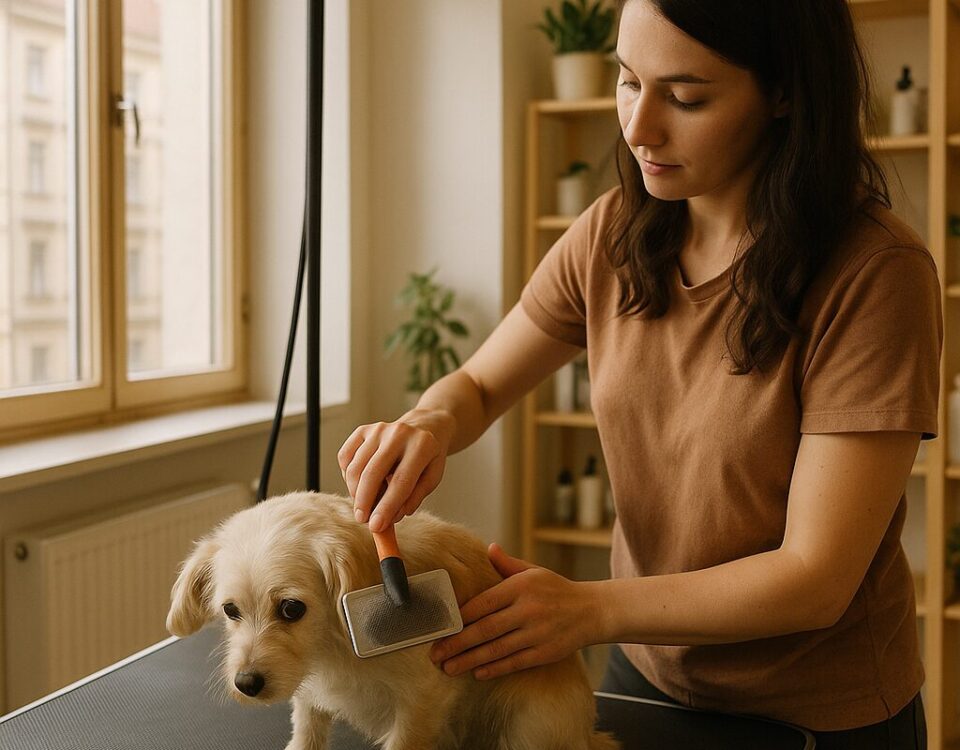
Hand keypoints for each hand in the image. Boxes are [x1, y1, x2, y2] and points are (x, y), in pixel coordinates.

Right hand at [337, 408, 454, 531]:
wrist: (423, 427)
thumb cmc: (427, 457)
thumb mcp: (432, 478)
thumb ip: (414, 498)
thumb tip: (392, 517)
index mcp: (422, 446)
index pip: (401, 482)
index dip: (386, 507)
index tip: (376, 527)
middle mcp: (398, 434)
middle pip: (373, 473)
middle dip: (364, 502)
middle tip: (362, 520)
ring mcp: (378, 430)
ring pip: (355, 467)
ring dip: (355, 492)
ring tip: (364, 504)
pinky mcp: (363, 430)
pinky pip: (345, 457)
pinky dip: (348, 476)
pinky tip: (359, 484)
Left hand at [429, 543, 602, 679]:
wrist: (592, 611)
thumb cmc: (557, 589)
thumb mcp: (533, 571)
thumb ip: (507, 564)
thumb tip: (489, 548)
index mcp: (520, 586)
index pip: (483, 603)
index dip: (460, 617)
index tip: (441, 626)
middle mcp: (527, 609)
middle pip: (485, 629)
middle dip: (457, 643)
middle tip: (435, 654)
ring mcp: (536, 632)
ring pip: (496, 649)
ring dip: (469, 660)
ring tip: (448, 668)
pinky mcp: (544, 652)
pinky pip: (514, 662)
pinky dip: (494, 668)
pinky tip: (477, 673)